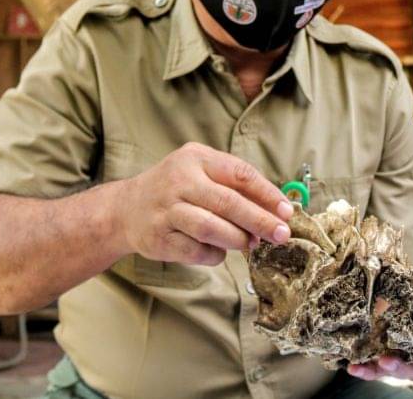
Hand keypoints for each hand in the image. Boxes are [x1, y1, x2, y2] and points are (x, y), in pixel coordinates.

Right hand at [116, 142, 293, 266]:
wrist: (126, 208)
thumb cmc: (176, 189)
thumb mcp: (200, 171)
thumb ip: (234, 186)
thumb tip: (274, 211)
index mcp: (195, 158)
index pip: (239, 174)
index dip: (267, 193)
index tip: (286, 211)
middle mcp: (179, 181)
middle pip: (228, 202)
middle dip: (260, 220)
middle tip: (280, 234)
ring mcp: (166, 210)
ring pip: (211, 228)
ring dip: (238, 239)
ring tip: (251, 243)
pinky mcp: (159, 238)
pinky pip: (196, 251)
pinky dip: (215, 254)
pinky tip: (219, 250)